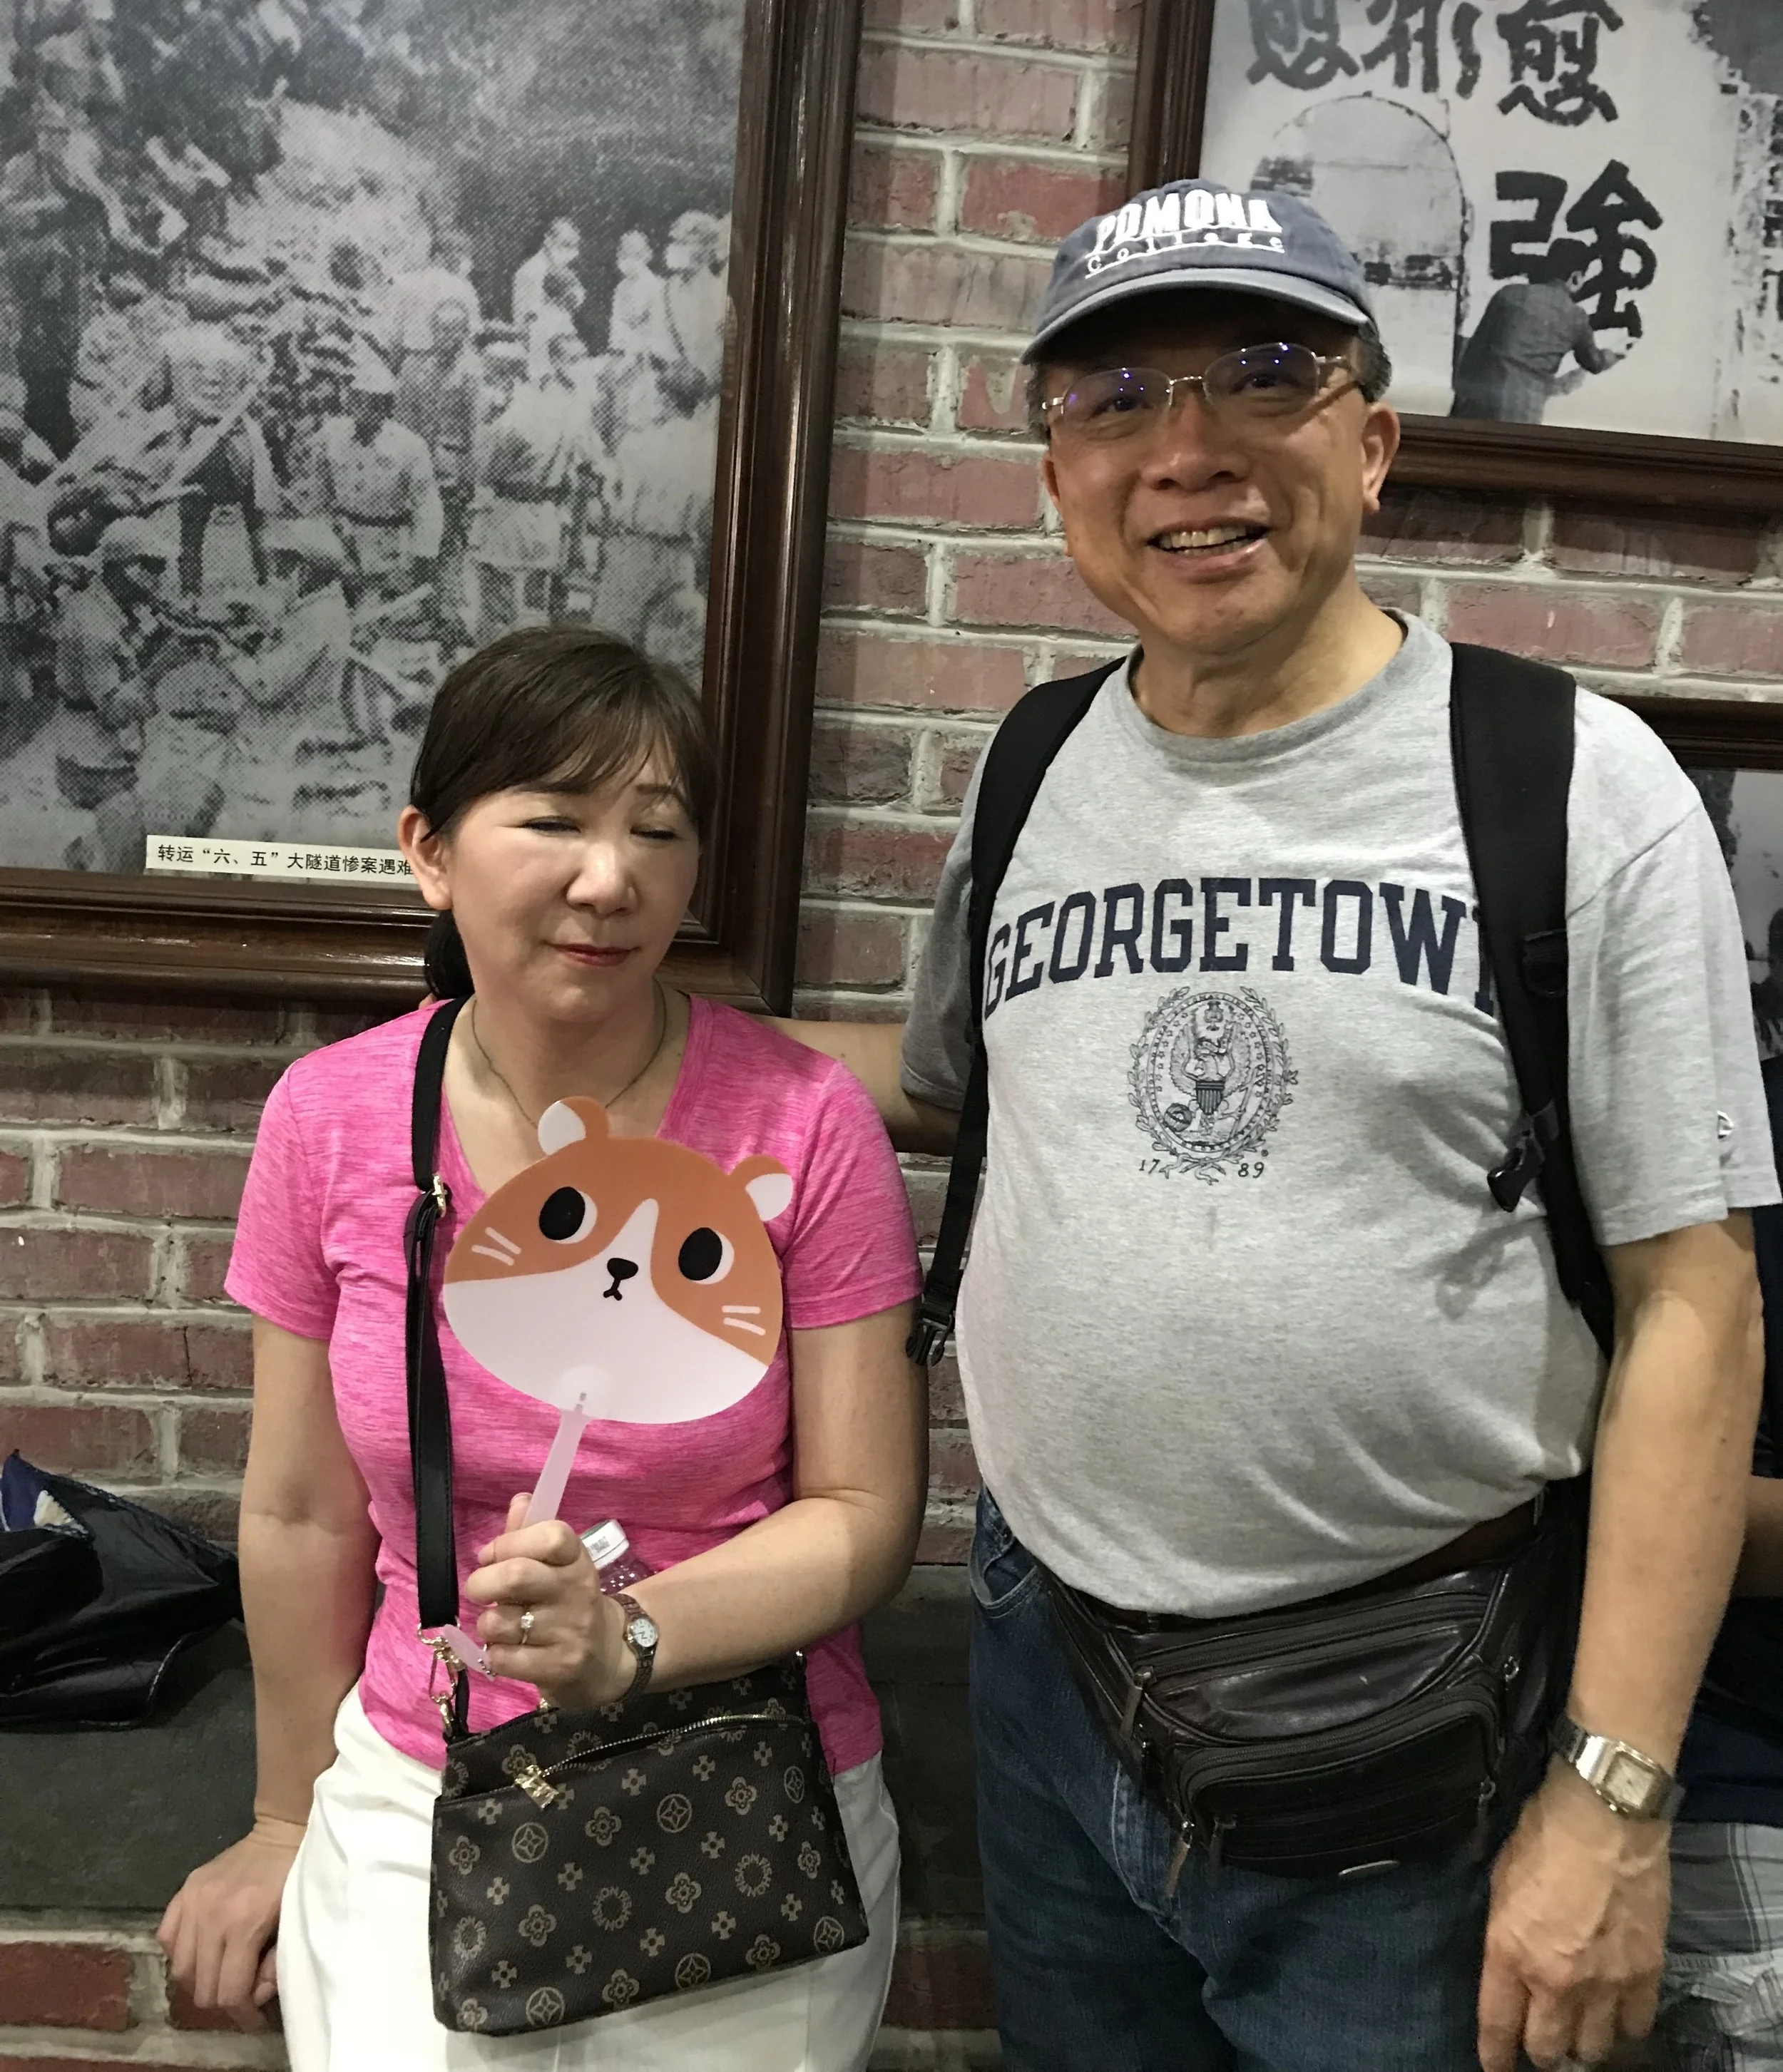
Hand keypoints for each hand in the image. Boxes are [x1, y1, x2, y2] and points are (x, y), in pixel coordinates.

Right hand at [156, 1814, 303, 2030]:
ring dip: (200, 1981)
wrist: (282, 1831)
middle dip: (222, 2001)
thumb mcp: (294, 1922)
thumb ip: (274, 1964)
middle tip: (240, 1996)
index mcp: (244, 1923)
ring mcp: (193, 1900)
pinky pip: (167, 1938)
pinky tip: (202, 1951)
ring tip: (221, 1975)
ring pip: (180, 1969)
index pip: (229, 1991)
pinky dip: (181, 1954)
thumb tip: (253, 1995)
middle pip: (201, 1987)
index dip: (241, 2014)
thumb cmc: (295, 1876)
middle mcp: (211, 1914)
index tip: (253, 2019)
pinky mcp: (183, 1890)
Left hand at [464, 1494, 629, 1708]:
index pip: (550, 1535)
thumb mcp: (558, 1567)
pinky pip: (502, 1658)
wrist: (607, 1659)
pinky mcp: (560, 1667)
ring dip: (487, 1625)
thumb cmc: (569, 1605)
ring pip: (500, 1621)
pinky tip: (507, 1652)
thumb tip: (519, 1501)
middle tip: (479, 1592)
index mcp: (576, 1559)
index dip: (510, 1542)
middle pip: (516, 1576)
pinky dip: (494, 1655)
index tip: (491, 1556)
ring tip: (499, 1627)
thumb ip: (531, 1534)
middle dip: (481, 1583)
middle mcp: (577, 1591)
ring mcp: (571, 1631)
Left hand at [1477, 1764, 1668, 2070]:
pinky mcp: (1645, 1972)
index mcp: (1510, 1952)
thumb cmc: (1545, 1834)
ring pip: (1594, 2048)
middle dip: (1541, 2052)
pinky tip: (1619, 2017)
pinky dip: (1627, 2028)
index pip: (1498, 2025)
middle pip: (1548, 2048)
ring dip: (1584, 2045)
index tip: (1495, 2066)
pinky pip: (1636, 2025)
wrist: (1607, 1813)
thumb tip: (1508, 1960)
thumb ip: (1504, 1932)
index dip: (1495, 2055)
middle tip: (1541, 2043)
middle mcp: (1556, 1979)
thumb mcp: (1500, 1880)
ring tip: (1580, 2033)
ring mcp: (1605, 1981)